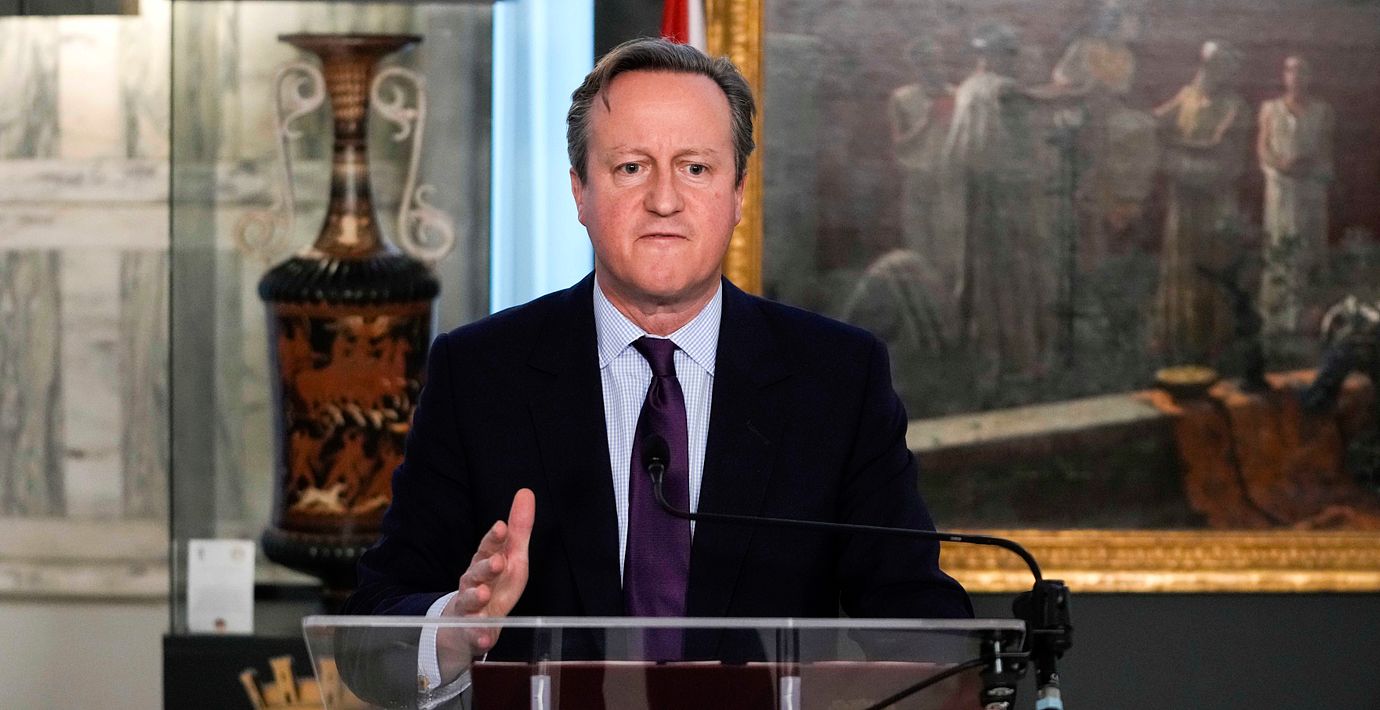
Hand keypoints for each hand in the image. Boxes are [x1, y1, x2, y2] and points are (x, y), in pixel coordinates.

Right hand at [435, 489, 534, 679]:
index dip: (494, 538)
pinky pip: (473, 635)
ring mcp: (469, 608)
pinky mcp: (471, 632)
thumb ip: (518, 530)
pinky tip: (485, 638)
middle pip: (476, 573)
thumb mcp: (511, 557)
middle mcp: (473, 583)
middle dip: (485, 567)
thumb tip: (526, 492)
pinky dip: (478, 637)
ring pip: (469, 601)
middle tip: (497, 562)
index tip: (501, 527)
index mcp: (485, 563)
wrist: (467, 623)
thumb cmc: (494, 584)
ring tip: (485, 594)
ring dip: (476, 597)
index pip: (487, 548)